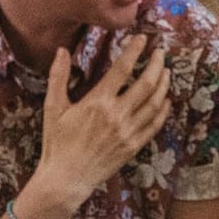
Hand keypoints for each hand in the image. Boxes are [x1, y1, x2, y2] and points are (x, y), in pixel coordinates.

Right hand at [30, 36, 170, 215]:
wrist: (66, 179)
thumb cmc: (57, 142)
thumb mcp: (53, 107)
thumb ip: (58, 76)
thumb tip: (62, 50)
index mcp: (97, 102)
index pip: (122, 69)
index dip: (134, 51)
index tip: (142, 39)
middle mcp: (117, 116)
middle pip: (146, 84)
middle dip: (156, 65)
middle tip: (160, 53)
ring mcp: (128, 132)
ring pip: (155, 104)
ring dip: (163, 85)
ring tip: (166, 71)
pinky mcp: (133, 146)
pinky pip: (154, 125)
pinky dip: (163, 110)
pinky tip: (165, 100)